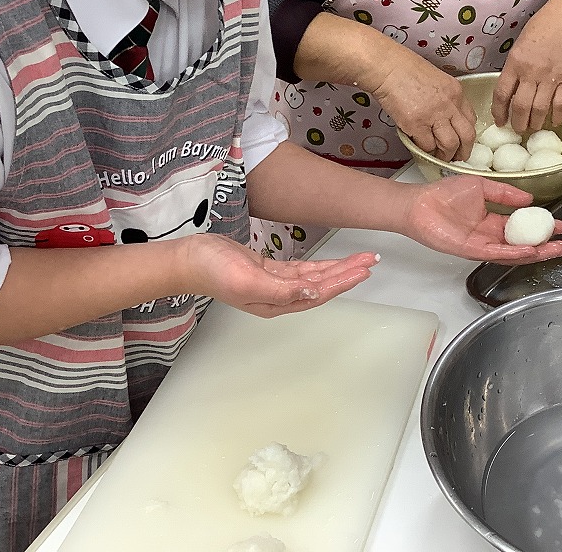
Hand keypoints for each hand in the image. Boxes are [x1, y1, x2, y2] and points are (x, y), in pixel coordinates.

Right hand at [183, 234, 376, 317]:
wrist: (190, 258)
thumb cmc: (213, 270)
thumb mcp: (248, 280)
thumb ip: (281, 289)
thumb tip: (312, 293)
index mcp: (276, 303)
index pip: (319, 293)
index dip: (343, 282)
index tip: (363, 271)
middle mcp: (279, 296)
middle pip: (322, 286)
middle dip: (348, 273)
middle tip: (371, 261)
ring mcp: (274, 284)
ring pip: (314, 277)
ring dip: (337, 268)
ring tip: (360, 260)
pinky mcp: (269, 271)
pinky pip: (301, 270)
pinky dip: (319, 265)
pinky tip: (333, 262)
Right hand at [373, 47, 477, 160]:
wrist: (386, 67)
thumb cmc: (405, 68)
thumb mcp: (436, 80)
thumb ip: (445, 98)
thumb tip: (444, 118)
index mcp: (456, 92)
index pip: (471, 119)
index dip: (467, 134)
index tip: (462, 141)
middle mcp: (449, 104)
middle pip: (467, 135)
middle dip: (463, 151)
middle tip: (456, 157)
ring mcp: (433, 115)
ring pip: (450, 144)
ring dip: (444, 155)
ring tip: (438, 157)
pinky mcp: (416, 124)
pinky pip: (427, 146)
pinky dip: (425, 150)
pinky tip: (420, 147)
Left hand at [402, 175, 561, 264]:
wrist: (419, 203)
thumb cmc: (443, 193)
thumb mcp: (481, 187)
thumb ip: (505, 194)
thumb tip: (529, 199)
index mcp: (491, 221)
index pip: (522, 228)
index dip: (541, 228)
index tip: (560, 226)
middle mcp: (489, 236)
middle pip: (523, 245)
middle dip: (546, 246)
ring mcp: (481, 245)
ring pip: (513, 253)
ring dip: (536, 252)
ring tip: (556, 249)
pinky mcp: (471, 251)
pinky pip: (496, 254)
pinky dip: (514, 253)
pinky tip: (530, 250)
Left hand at [493, 10, 561, 133]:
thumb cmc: (545, 26)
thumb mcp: (519, 45)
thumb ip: (514, 67)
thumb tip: (510, 88)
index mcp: (515, 63)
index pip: (501, 94)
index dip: (499, 112)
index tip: (500, 121)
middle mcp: (531, 72)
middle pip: (519, 107)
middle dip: (517, 123)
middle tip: (518, 128)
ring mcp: (550, 77)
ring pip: (539, 110)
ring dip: (535, 123)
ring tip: (534, 127)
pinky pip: (561, 105)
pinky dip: (557, 117)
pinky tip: (555, 120)